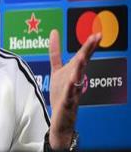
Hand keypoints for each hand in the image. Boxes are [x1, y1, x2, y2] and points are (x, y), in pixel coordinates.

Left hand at [48, 29, 100, 149]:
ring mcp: (72, 91)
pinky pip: (69, 94)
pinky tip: (71, 82)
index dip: (88, 45)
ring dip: (79, 68)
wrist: (62, 118)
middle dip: (88, 51)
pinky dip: (70, 88)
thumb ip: (56, 52)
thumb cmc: (61, 93)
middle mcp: (75, 79)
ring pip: (76, 78)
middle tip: (96, 38)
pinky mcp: (66, 102)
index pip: (83, 56)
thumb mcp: (57, 70)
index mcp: (73, 71)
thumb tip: (54, 33)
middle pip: (82, 63)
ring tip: (82, 57)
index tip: (97, 34)